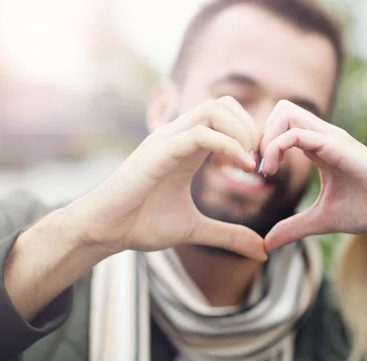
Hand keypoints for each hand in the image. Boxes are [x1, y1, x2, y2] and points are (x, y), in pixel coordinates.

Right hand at [67, 96, 266, 260]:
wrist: (105, 231)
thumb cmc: (141, 223)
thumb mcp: (196, 229)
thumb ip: (228, 236)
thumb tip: (262, 252)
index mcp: (187, 147)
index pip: (225, 116)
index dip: (249, 134)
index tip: (258, 165)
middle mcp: (178, 136)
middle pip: (223, 103)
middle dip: (250, 127)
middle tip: (257, 161)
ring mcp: (167, 140)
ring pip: (212, 109)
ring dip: (240, 131)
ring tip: (248, 163)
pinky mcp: (158, 152)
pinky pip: (199, 134)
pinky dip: (226, 145)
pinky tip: (238, 167)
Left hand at [260, 100, 366, 251]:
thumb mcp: (320, 220)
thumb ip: (293, 228)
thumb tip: (267, 244)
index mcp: (318, 147)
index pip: (282, 127)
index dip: (264, 145)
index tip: (258, 173)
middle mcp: (321, 136)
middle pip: (280, 111)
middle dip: (260, 134)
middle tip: (257, 166)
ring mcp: (328, 137)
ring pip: (285, 113)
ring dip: (266, 138)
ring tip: (265, 169)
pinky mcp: (335, 145)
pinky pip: (295, 133)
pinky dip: (276, 147)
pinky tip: (272, 172)